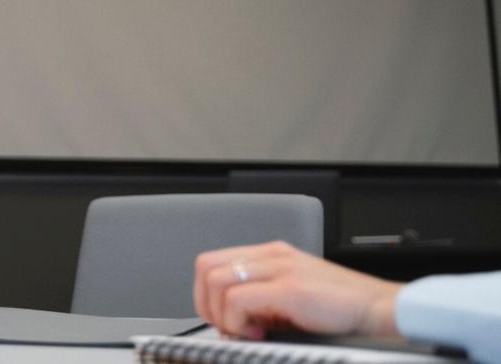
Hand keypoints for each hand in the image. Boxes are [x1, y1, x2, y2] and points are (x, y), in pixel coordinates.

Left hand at [194, 241, 401, 340]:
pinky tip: (260, 333)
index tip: (221, 318)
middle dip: (207, 303)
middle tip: (228, 326)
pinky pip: (238, 300)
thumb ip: (262, 299)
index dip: (206, 293)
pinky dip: (238, 322)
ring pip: (217, 281)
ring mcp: (280, 268)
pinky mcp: (289, 288)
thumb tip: (230, 321)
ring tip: (247, 331)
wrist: (380, 310)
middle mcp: (272, 255)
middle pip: (207, 267)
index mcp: (271, 254)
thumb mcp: (293, 296)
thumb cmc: (342, 308)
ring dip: (222, 314)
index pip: (213, 262)